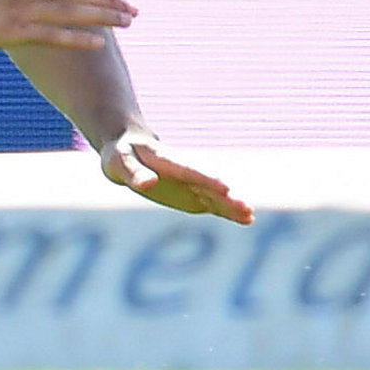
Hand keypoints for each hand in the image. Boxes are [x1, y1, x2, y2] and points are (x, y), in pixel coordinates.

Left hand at [97, 130, 251, 223]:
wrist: (130, 150)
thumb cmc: (121, 155)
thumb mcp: (119, 162)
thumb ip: (134, 173)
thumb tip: (148, 185)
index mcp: (167, 161)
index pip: (189, 171)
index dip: (206, 179)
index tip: (225, 188)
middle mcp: (185, 173)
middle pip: (208, 185)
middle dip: (226, 197)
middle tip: (246, 208)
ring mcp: (192, 184)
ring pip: (215, 196)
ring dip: (232, 205)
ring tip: (250, 215)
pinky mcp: (193, 196)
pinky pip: (213, 204)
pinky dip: (227, 211)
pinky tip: (246, 219)